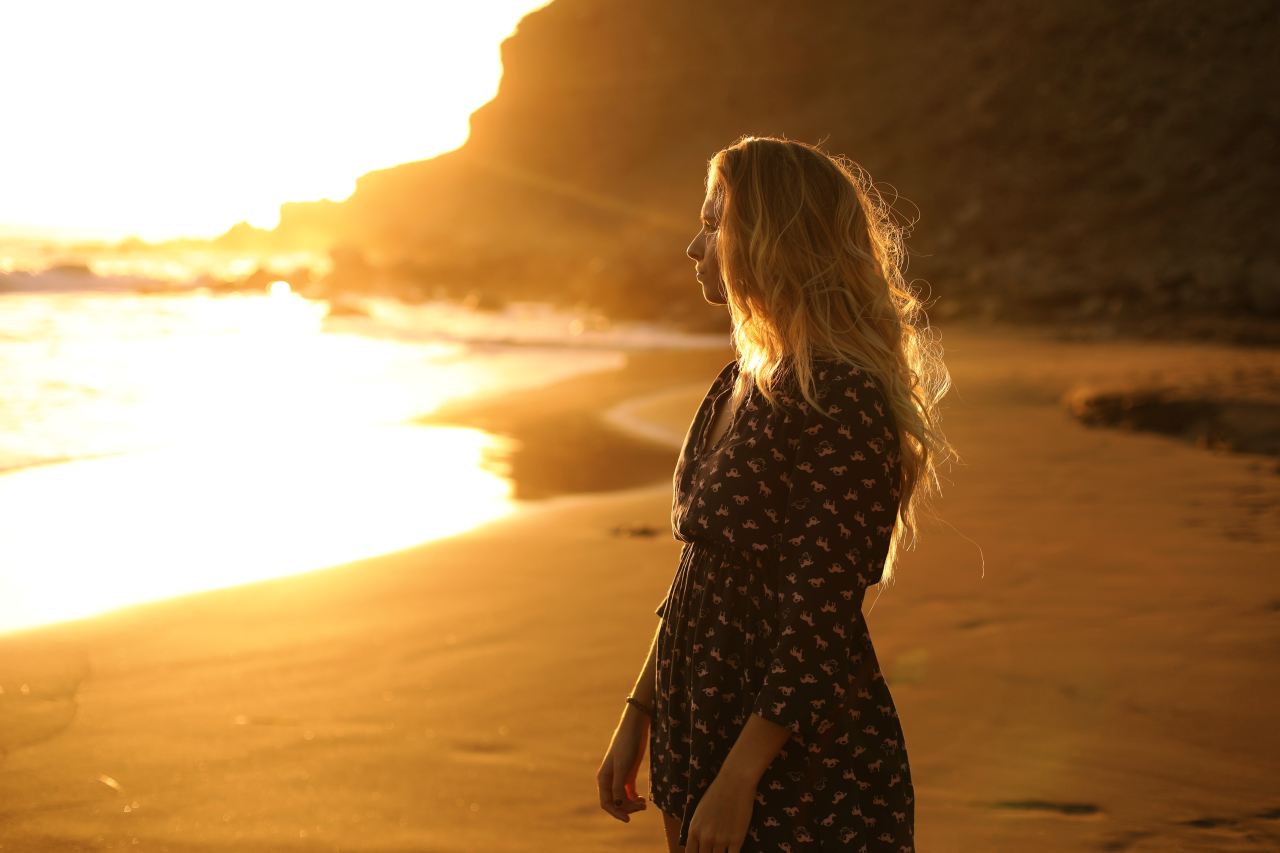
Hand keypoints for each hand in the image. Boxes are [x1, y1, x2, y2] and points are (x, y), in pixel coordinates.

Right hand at [596, 704, 649, 822]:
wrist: (635, 728)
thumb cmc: (626, 745)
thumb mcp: (623, 767)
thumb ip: (619, 786)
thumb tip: (618, 805)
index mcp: (603, 779)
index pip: (606, 803)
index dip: (616, 812)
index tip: (628, 819)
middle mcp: (610, 780)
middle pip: (616, 803)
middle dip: (628, 808)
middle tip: (642, 806)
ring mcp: (619, 777)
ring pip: (623, 798)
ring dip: (632, 804)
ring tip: (644, 803)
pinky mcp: (629, 773)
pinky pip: (629, 792)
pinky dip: (635, 798)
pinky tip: (643, 799)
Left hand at [684, 770, 755, 852]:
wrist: (735, 782)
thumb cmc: (716, 793)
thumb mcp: (699, 812)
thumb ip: (697, 829)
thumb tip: (698, 844)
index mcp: (694, 830)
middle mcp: (705, 837)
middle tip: (714, 850)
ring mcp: (721, 840)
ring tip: (723, 849)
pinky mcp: (736, 840)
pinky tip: (733, 851)